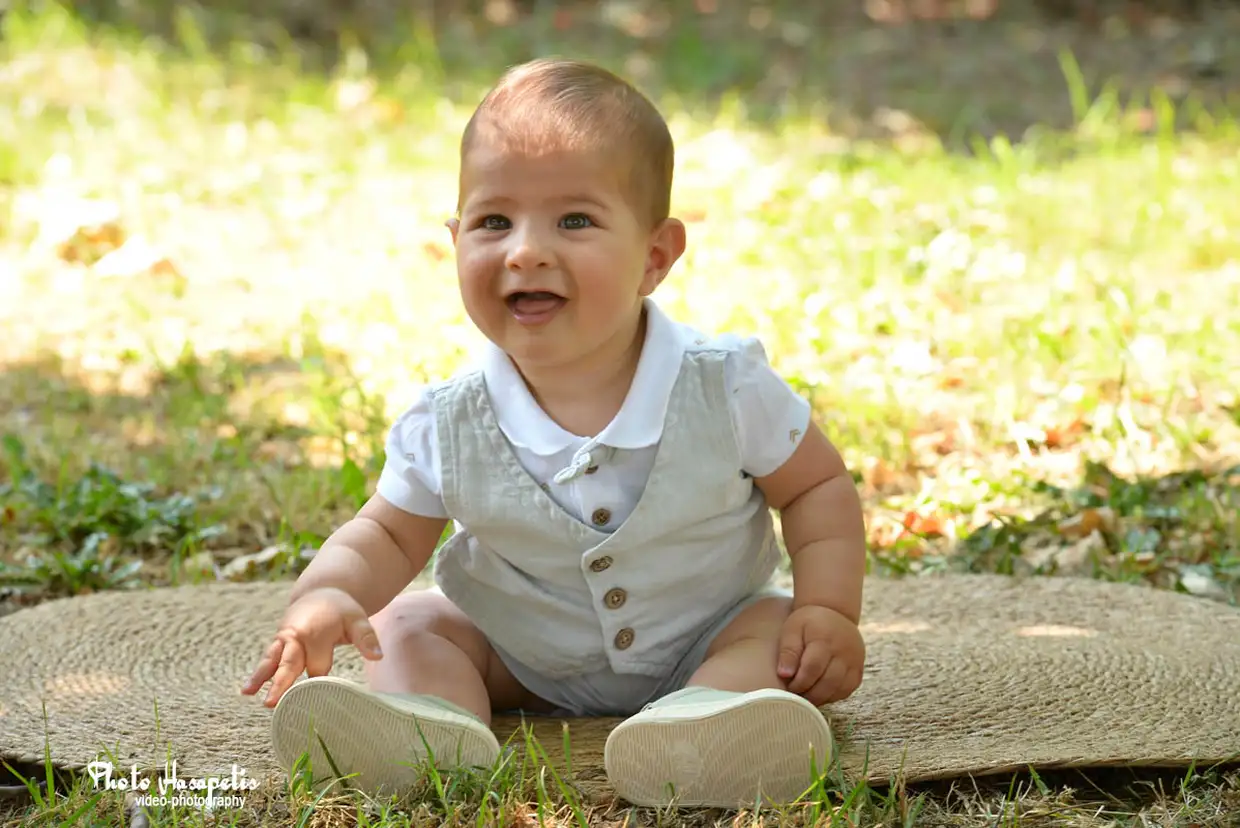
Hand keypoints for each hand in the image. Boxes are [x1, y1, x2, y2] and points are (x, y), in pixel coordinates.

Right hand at [240, 587, 383, 706]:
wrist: (320, 592)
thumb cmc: (341, 610)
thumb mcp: (357, 619)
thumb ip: (366, 637)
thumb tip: (377, 657)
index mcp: (316, 632)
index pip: (318, 666)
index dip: (320, 682)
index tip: (319, 698)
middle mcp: (296, 636)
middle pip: (289, 664)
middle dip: (282, 684)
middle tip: (272, 703)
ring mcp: (284, 640)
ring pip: (272, 661)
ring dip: (262, 677)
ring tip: (249, 693)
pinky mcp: (277, 644)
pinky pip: (266, 659)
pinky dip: (258, 673)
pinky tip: (246, 690)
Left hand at [776, 605, 864, 705]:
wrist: (835, 612)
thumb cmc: (809, 622)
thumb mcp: (793, 629)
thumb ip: (788, 651)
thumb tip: (784, 674)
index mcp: (825, 640)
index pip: (812, 668)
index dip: (799, 682)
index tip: (788, 687)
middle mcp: (844, 652)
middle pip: (828, 682)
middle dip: (810, 695)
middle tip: (796, 697)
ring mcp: (855, 661)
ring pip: (840, 689)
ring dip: (822, 698)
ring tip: (806, 697)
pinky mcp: (859, 669)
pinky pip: (848, 690)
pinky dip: (834, 696)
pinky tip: (821, 694)